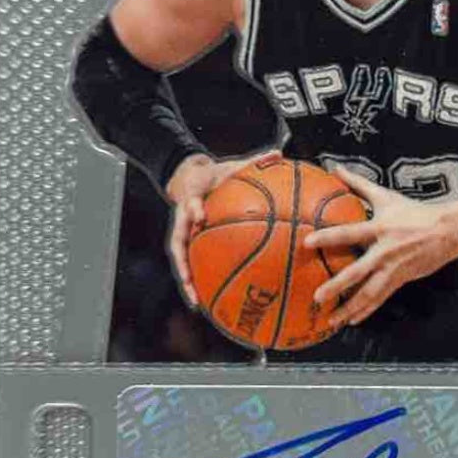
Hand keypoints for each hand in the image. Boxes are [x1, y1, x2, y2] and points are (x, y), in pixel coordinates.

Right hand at [165, 150, 275, 304]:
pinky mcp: (188, 243)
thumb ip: (253, 162)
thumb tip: (278, 154)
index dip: (194, 208)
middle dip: (184, 263)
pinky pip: (195, 263)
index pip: (190, 203)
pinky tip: (211, 298)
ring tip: (197, 302)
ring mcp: (183, 235)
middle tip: (191, 281)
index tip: (199, 214)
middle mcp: (184, 221)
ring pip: (182, 261)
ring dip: (188, 281)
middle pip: (179, 244)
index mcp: (191, 200)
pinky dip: (201, 280)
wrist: (189, 178)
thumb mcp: (229, 166)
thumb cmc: (213, 176)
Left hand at [304, 166, 457, 326]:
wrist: (448, 230)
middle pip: (357, 272)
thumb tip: (336, 169)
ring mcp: (394, 268)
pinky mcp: (401, 279)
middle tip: (318, 297)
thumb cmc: (414, 211)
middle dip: (337, 286)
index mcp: (379, 228)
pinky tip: (353, 320)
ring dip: (350, 307)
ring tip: (332, 319)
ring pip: (369, 293)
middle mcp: (385, 251)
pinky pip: (380, 298)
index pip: (349, 233)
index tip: (308, 243)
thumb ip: (358, 184)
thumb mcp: (387, 196)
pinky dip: (366, 310)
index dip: (329, 237)